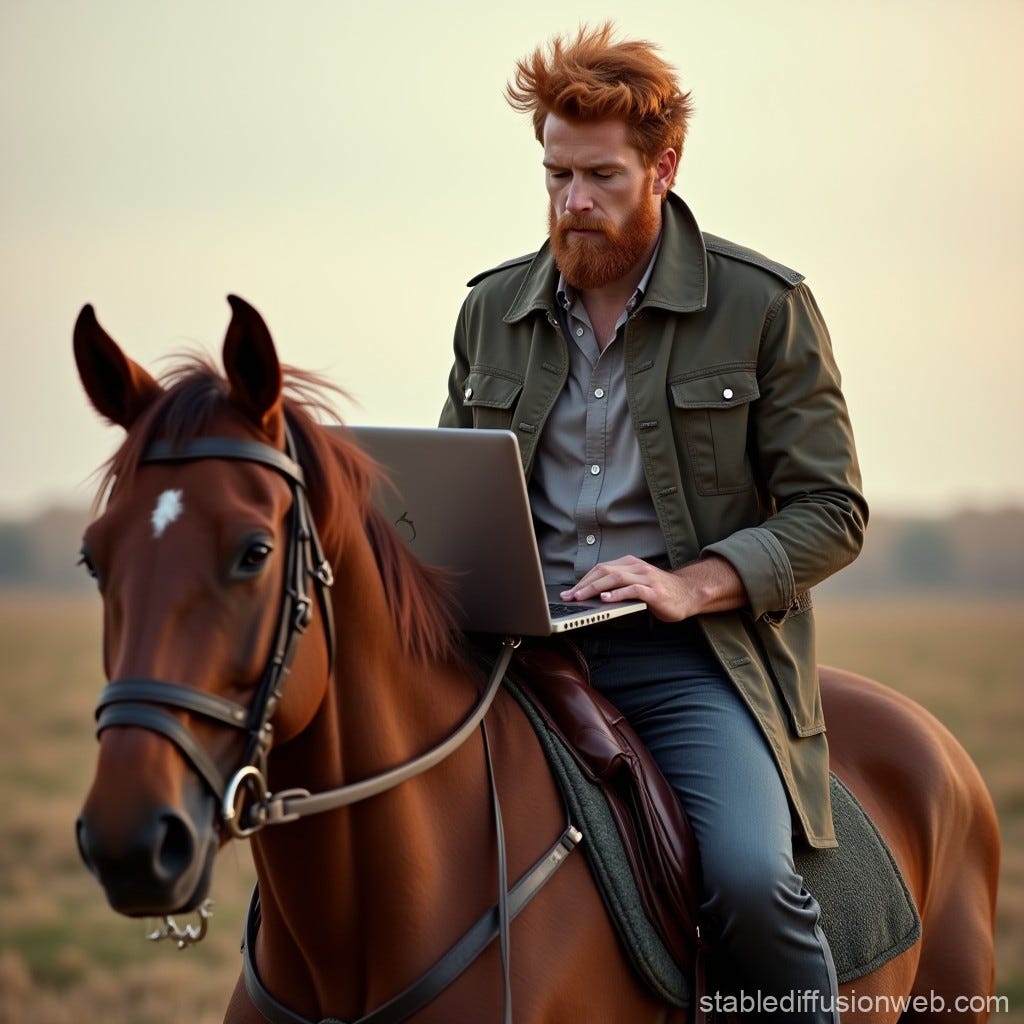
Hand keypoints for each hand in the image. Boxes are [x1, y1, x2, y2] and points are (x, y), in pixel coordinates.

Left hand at [560, 554, 747, 621]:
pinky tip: (606, 599)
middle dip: (583, 584)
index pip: (601, 568)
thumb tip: (594, 596)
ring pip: (615, 578)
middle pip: (604, 571)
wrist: (689, 594)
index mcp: (630, 564)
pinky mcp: (654, 591)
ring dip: (595, 588)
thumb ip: (619, 586)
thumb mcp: (637, 584)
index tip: (569, 592)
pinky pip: (633, 590)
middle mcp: (636, 567)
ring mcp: (645, 578)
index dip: (583, 580)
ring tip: (581, 597)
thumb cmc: (661, 592)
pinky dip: (617, 594)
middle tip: (569, 597)